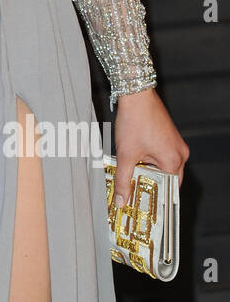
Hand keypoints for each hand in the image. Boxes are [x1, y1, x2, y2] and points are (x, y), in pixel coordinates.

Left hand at [112, 87, 188, 207]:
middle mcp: (179, 153)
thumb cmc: (135, 120)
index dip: (156, 200)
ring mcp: (176, 144)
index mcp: (174, 160)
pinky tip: (135, 162)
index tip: (145, 207)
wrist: (136, 94)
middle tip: (134, 194)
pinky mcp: (169, 137)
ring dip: (148, 172)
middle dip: (150, 186)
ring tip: (131, 177)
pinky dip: (150, 161)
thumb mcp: (125, 154)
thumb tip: (122, 199)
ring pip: (163, 167)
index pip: (169, 190)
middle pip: (167, 179)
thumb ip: (123, 180)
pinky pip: (162, 156)